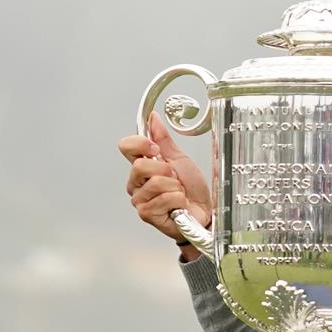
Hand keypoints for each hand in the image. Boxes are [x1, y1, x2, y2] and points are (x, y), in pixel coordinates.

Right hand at [118, 112, 211, 242]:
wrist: (204, 211)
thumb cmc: (192, 189)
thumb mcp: (179, 159)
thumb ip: (164, 140)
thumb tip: (153, 118)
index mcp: (142, 166)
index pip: (126, 147)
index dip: (141, 144)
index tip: (156, 149)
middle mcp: (136, 183)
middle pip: (140, 165)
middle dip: (166, 171)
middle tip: (175, 179)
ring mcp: (140, 199)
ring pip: (156, 183)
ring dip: (175, 187)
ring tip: (178, 194)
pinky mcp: (146, 214)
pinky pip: (165, 198)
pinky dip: (178, 200)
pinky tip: (178, 205)